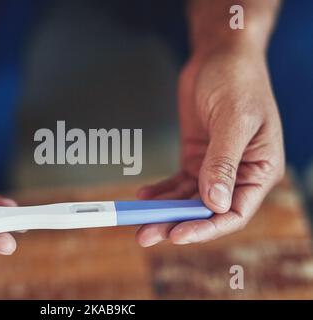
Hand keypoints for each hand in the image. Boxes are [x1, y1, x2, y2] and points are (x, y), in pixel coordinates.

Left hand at [136, 48, 284, 245]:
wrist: (219, 57)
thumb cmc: (238, 81)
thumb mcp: (234, 121)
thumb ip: (224, 162)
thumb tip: (216, 203)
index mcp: (259, 170)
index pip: (234, 212)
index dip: (206, 227)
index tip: (178, 234)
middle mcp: (238, 174)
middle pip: (206, 210)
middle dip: (176, 223)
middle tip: (145, 234)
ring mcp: (214, 168)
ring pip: (188, 199)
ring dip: (164, 211)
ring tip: (137, 220)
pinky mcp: (195, 158)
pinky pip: (177, 182)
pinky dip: (161, 191)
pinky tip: (144, 196)